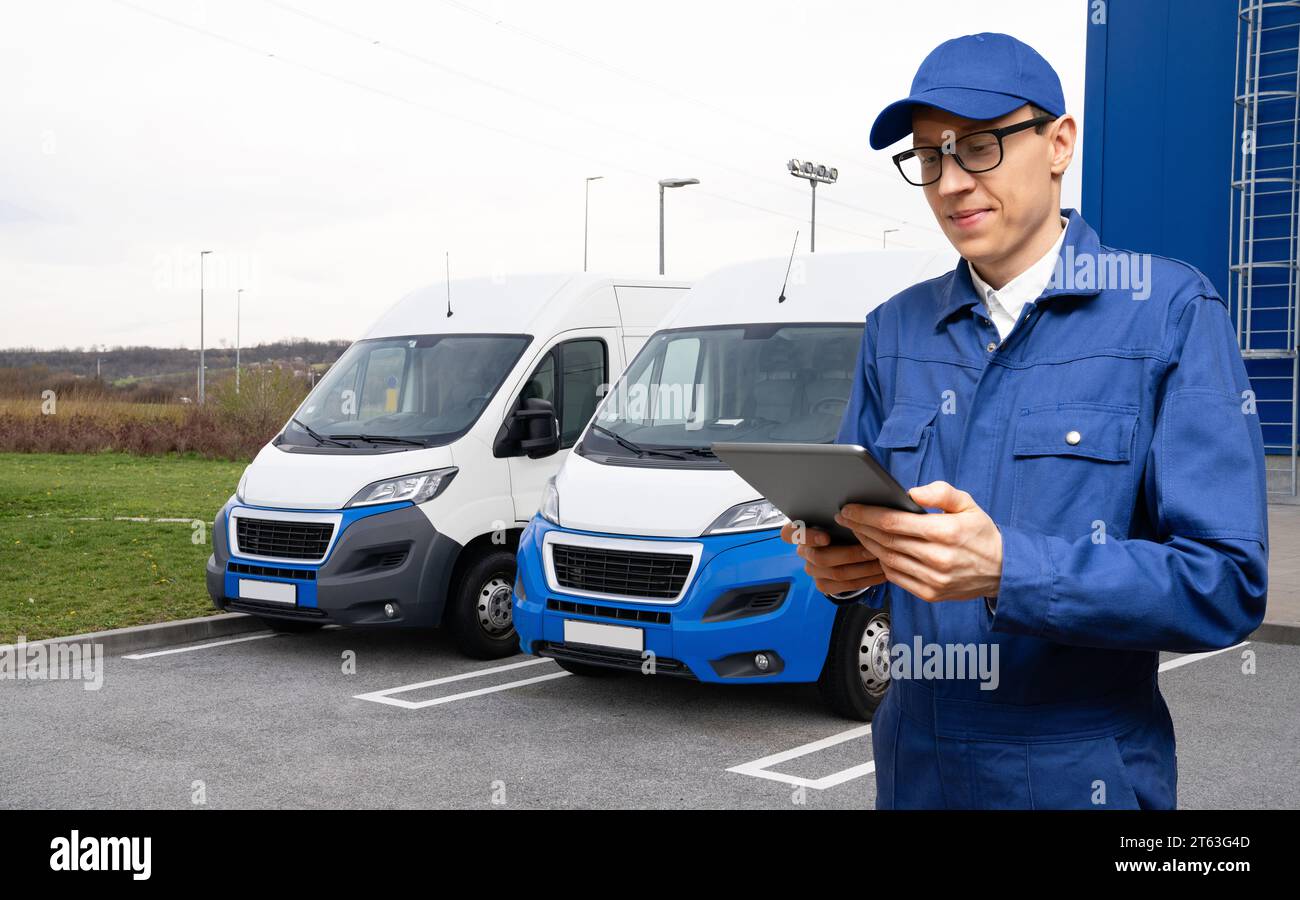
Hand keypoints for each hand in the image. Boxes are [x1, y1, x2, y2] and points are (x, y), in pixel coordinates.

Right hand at [780, 520, 886, 594]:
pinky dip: (865, 580)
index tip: (826, 537)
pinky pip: (845, 586)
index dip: (807, 537)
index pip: (789, 534)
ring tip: (880, 560)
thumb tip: (856, 509)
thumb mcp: (836, 518)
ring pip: (836, 573)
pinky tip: (879, 574)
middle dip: (850, 554)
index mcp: (800, 532)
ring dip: (863, 567)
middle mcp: (804, 552)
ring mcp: (813, 570)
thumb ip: (840, 515)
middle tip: (870, 549)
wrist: (843, 551)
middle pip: (820, 557)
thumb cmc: (841, 529)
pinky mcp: (824, 585)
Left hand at [834, 480, 1002, 602]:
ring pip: (887, 560)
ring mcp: (932, 579)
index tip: (850, 509)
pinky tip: (875, 551)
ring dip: (867, 545)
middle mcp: (937, 558)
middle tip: (845, 517)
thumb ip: (940, 493)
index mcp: (945, 532)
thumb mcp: (968, 504)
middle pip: (885, 541)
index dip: (867, 515)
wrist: (1002, 571)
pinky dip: (882, 563)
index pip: (894, 522)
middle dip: (860, 527)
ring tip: (857, 531)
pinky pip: (895, 577)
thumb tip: (912, 492)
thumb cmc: (981, 534)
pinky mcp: (930, 594)